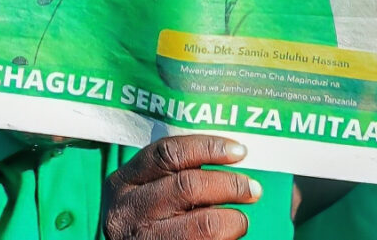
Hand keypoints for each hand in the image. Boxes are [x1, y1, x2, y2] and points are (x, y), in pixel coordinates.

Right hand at [101, 134, 260, 239]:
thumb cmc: (146, 220)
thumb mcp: (145, 193)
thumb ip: (173, 176)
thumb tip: (229, 159)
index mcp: (122, 182)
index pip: (169, 153)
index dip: (209, 147)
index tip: (240, 150)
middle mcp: (128, 211)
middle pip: (189, 186)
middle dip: (230, 184)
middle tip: (253, 189)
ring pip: (205, 224)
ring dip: (233, 219)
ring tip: (241, 219)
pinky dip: (225, 239)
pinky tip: (229, 235)